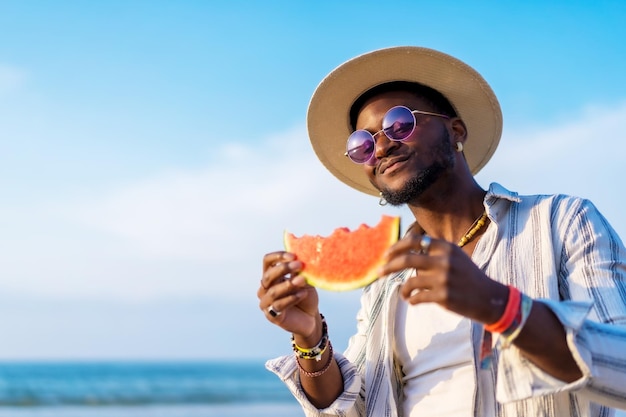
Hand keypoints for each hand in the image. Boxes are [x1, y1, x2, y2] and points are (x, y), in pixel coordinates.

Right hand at [258, 251, 320, 338]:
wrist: (310, 318)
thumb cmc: (305, 296)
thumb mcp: (304, 280)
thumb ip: (300, 271)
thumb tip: (301, 258)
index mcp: (271, 276)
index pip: (267, 261)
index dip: (278, 256)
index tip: (293, 255)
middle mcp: (265, 289)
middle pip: (268, 275)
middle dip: (283, 269)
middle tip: (299, 265)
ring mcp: (266, 303)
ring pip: (273, 291)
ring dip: (288, 284)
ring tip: (302, 280)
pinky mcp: (272, 316)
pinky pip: (278, 305)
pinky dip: (291, 298)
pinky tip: (303, 294)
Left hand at [378, 234, 506, 323]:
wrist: (489, 298)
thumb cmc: (468, 277)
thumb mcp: (455, 257)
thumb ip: (434, 252)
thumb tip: (405, 250)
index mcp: (446, 248)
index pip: (414, 241)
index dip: (396, 247)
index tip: (385, 255)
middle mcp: (444, 260)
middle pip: (407, 259)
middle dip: (389, 266)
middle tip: (379, 272)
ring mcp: (443, 279)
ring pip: (410, 281)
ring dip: (402, 289)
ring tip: (403, 294)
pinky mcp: (443, 296)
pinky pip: (417, 297)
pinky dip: (411, 299)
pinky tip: (413, 300)